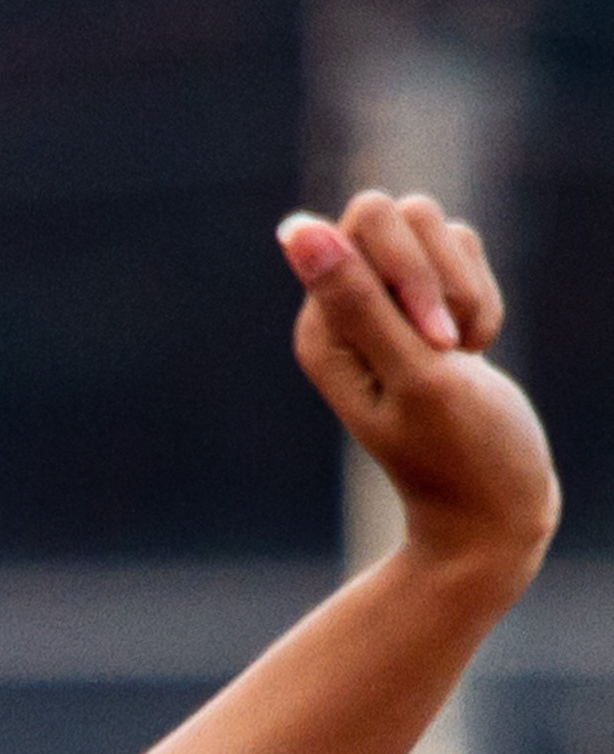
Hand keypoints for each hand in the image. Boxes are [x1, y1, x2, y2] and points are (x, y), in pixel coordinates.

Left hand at [281, 192, 559, 579]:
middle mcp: (341, 310)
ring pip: (439, 229)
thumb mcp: (413, 373)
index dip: (412, 268)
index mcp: (320, 327)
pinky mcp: (426, 305)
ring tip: (462, 353)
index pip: (363, 224)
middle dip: (444, 273)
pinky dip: (483, 298)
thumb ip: (358, 299)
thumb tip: (296, 227)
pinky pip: (463, 254)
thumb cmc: (457, 451)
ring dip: (469, 289)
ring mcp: (384, 304)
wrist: (493, 504)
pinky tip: (474, 352)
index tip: (431, 338)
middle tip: (449, 346)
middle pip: (400, 213)